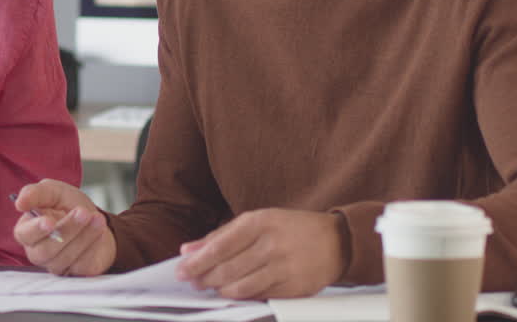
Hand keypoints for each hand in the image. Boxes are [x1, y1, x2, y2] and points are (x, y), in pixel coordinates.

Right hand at [12, 179, 115, 276]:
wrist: (95, 220)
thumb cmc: (69, 206)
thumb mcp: (54, 191)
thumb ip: (36, 193)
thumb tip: (19, 202)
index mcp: (28, 230)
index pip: (24, 234)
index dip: (35, 229)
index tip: (49, 221)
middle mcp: (39, 250)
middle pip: (45, 249)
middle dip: (67, 230)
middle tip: (83, 212)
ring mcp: (57, 264)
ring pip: (65, 257)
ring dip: (83, 236)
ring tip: (97, 218)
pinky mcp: (76, 272)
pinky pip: (82, 265)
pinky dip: (92, 246)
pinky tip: (99, 231)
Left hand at [176, 209, 346, 298]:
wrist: (335, 241)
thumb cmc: (289, 228)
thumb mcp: (257, 221)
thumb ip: (221, 235)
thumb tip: (188, 250)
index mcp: (260, 222)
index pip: (220, 246)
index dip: (197, 261)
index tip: (181, 269)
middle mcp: (271, 245)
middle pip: (227, 269)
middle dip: (204, 278)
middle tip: (193, 282)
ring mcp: (284, 268)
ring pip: (241, 287)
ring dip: (220, 290)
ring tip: (211, 288)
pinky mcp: (293, 288)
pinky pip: (259, 296)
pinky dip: (242, 296)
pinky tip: (233, 292)